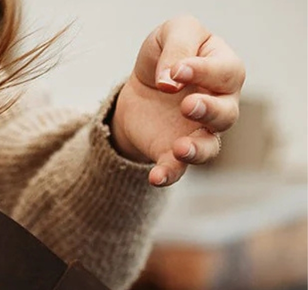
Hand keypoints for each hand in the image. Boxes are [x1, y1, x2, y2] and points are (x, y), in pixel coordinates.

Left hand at [110, 15, 245, 186]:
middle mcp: (219, 105)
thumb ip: (177, 46)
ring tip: (180, 148)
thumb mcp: (171, 33)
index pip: (225, 73)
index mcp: (224, 70)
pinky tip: (156, 177)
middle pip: (226, 114)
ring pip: (209, 148)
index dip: (203, 72)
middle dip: (209, 111)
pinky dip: (168, 175)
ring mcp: (199, 133)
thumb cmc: (168, 55)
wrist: (143, 88)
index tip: (176, 71)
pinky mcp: (174, 153)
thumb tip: (170, 82)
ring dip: (197, 150)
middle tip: (187, 105)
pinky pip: (177, 169)